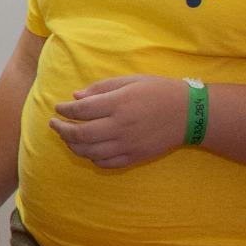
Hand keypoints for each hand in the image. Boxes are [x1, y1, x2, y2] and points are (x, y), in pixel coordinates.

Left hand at [49, 74, 184, 169]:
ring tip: (67, 136)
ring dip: (73, 145)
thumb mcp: (130, 81)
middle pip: (80, 134)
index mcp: (119, 104)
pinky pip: (106, 163)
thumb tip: (75, 96)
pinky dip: (91, 158)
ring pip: (89, 152)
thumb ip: (101, 88)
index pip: (81, 110)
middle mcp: (121, 126)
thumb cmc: (159, 91)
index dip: (65, 109)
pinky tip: (87, 150)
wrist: (191, 114)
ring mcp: (128, 145)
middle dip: (61, 129)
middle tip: (54, 124)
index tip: (58, 107)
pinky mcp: (135, 157)